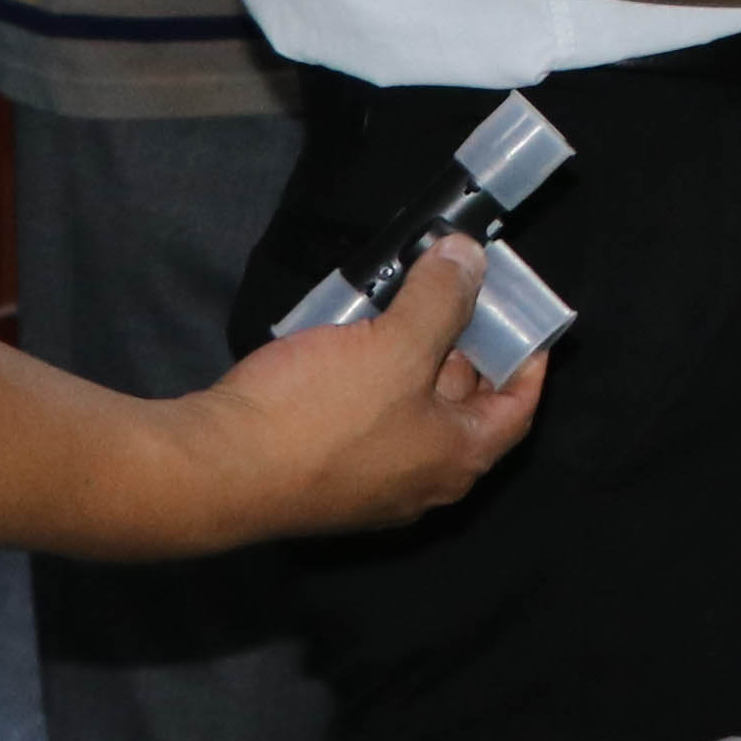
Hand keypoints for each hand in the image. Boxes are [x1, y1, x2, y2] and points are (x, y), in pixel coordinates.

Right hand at [158, 232, 544, 545]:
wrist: (212, 470)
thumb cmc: (320, 416)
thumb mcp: (396, 345)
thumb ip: (441, 298)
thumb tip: (470, 258)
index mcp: (456, 460)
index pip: (517, 409)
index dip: (528, 359)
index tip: (524, 315)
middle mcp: (419, 481)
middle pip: (461, 406)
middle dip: (462, 344)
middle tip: (457, 286)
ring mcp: (366, 482)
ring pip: (405, 407)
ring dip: (408, 352)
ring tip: (403, 294)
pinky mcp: (318, 470)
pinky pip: (360, 414)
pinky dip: (367, 373)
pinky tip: (349, 332)